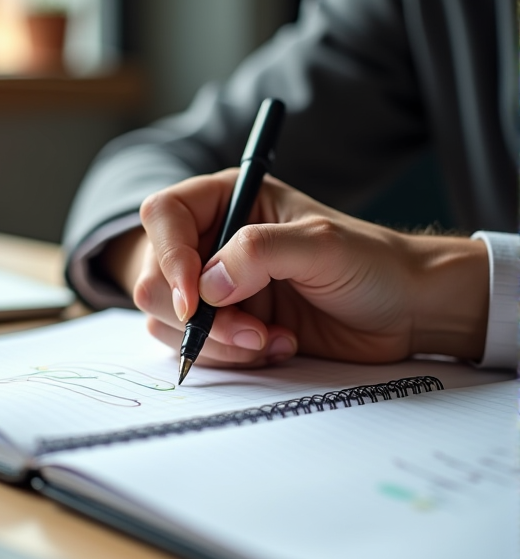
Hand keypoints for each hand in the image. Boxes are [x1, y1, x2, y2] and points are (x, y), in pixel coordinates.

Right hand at [111, 169, 488, 367]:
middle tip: (251, 329)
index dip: (168, 256)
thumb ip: (259, 252)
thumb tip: (206, 287)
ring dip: (219, 341)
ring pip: (170, 321)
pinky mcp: (228, 327)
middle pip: (156, 278)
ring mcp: (218, 290)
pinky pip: (198, 349)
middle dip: (199, 316)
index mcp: (228, 202)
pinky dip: (231, 356)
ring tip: (271, 338)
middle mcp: (213, 244)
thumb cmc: (371, 263)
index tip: (193, 299)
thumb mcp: (321, 244)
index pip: (164, 215)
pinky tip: (276, 345)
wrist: (401, 311)